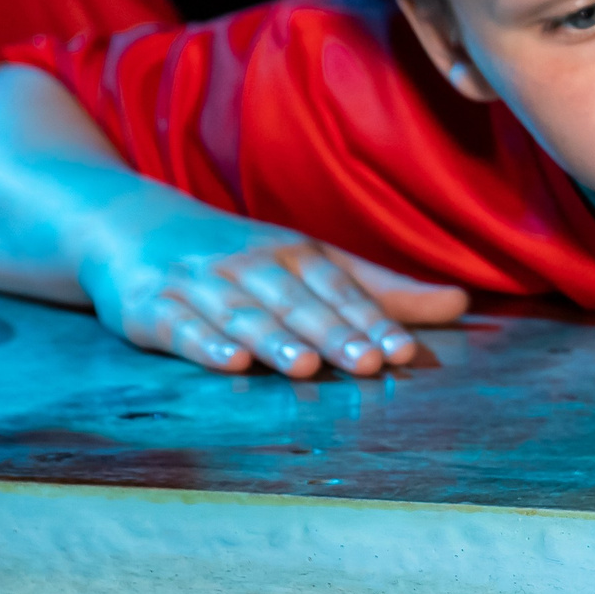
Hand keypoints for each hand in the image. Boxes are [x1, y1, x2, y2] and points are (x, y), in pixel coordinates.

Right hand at [83, 212, 467, 378]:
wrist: (131, 226)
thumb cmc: (243, 257)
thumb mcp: (313, 263)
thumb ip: (384, 291)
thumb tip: (462, 304)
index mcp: (295, 255)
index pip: (340, 289)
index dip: (372, 320)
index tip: (404, 351)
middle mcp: (250, 267)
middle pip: (297, 304)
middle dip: (333, 333)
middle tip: (369, 364)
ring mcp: (198, 285)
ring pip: (242, 315)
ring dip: (274, 340)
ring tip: (305, 366)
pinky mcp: (150, 309)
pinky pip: (178, 327)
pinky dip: (203, 344)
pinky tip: (229, 363)